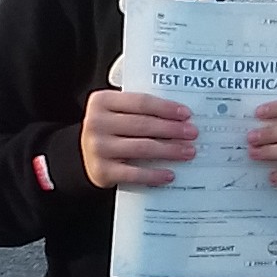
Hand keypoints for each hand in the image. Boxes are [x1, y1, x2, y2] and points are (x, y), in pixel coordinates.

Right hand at [80, 87, 195, 189]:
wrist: (84, 156)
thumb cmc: (110, 130)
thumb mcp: (116, 112)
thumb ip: (139, 109)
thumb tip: (181, 117)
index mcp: (101, 101)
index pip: (140, 102)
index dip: (166, 108)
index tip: (186, 114)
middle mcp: (96, 123)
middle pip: (143, 125)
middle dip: (172, 129)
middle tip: (193, 134)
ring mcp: (97, 148)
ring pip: (142, 148)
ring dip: (169, 150)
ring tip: (188, 152)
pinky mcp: (101, 171)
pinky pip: (133, 173)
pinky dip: (154, 174)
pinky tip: (170, 174)